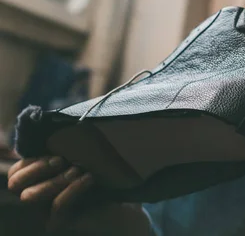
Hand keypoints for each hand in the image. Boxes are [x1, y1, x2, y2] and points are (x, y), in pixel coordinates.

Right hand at [7, 157, 150, 234]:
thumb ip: (67, 143)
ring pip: (30, 196)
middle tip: (62, 160)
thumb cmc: (107, 170)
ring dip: (55, 180)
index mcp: (40, 176)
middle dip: (37, 169)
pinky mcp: (57, 223)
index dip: (30, 161)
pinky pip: (56, 206)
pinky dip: (72, 190)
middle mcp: (38, 194)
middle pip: (16, 184)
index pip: (17, 171)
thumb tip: (51, 121)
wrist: (128, 197)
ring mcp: (45, 211)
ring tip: (79, 170)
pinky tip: (89, 179)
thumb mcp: (84, 152)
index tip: (56, 152)